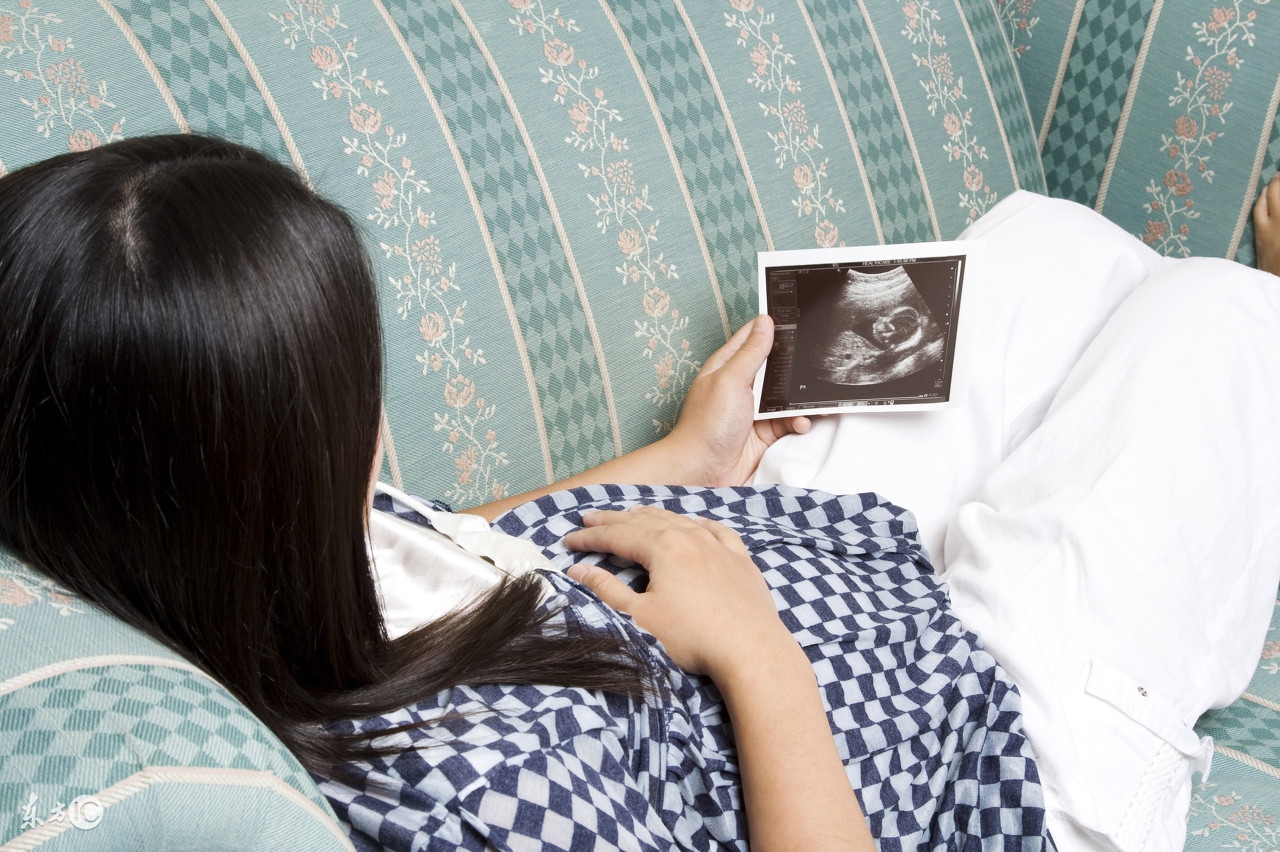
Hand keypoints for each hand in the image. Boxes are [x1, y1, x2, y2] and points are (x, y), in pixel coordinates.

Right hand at [564, 506, 792, 678]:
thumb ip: (607, 590)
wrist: (751, 650)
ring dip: (652, 516)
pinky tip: (695, 524)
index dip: (590, 538)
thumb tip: (579, 570)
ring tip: (633, 514)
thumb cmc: (692, 637)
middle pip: (645, 521)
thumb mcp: (640, 617)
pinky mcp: (741, 559)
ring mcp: (719, 545)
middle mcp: (691, 536)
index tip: (568, 539)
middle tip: (590, 519)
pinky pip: (716, 530)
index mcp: (664, 546)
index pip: (617, 536)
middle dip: (614, 520)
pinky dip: (698, 524)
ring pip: (680, 520)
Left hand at [663, 315, 811, 486]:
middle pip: (774, 367)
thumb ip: (751, 353)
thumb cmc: (708, 424)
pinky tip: (801, 423)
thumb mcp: (731, 380)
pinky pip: (788, 421)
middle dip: (794, 366)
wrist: (702, 471)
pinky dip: (798, 421)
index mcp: (727, 366)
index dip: (772, 328)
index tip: (799, 319)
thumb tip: (766, 322)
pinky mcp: (764, 432)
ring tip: (814, 399)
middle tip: (815, 364)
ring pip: (785, 395)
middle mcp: (741, 385)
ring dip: (799, 398)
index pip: (752, 338)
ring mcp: (753, 410)